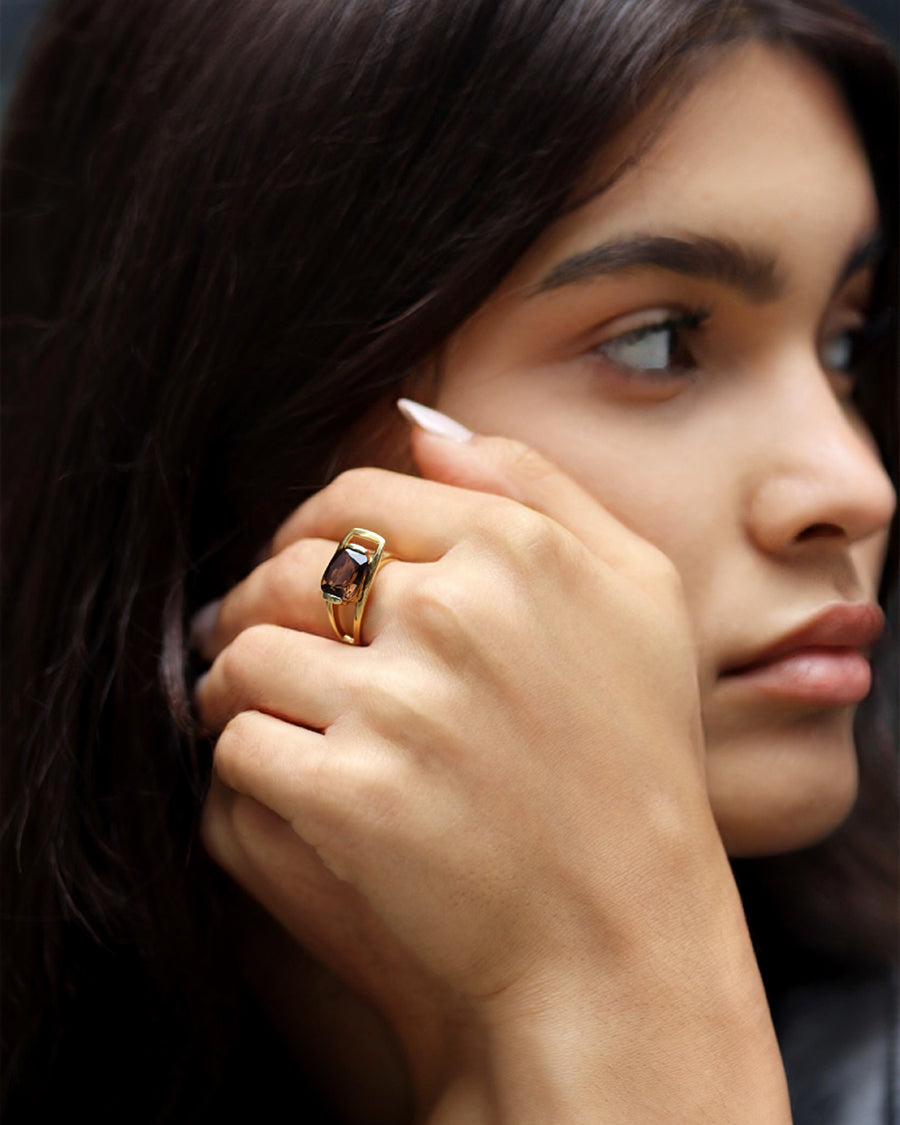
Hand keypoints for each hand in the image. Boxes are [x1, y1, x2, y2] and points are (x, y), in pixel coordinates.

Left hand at [194, 404, 788, 1121]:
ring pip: (245, 650)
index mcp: (518, 551)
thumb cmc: (636, 761)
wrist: (620, 936)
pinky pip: (237, 741)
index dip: (315, 531)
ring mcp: (401, 707)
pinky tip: (280, 771)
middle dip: (260, 601)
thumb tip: (423, 425)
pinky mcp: (349, 797)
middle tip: (258, 642)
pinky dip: (243, 754)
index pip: (357, 497)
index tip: (307, 574)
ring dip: (237, 680)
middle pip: (287, 569)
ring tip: (256, 706)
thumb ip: (537, 488)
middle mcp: (457, 613)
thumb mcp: (639, 595)